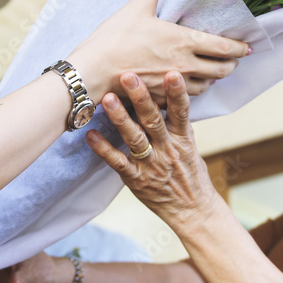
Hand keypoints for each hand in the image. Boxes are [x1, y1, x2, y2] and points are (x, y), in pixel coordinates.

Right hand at [70, 0, 250, 104]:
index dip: (240, 48)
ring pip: (205, 86)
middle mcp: (184, 66)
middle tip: (233, 59)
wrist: (92, 71)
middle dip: (231, 65)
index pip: (224, 48)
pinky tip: (187, 84)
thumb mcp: (138, 5)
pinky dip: (191, 91)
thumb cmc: (114, 37)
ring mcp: (172, 86)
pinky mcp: (160, 98)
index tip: (247, 46)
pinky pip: (184, 98)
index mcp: (184, 42)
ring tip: (212, 71)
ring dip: (212, 78)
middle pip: (221, 71)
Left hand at [86, 71, 224, 233]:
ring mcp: (151, 165)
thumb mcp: (189, 145)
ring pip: (135, 139)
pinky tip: (91, 135)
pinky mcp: (136, 179)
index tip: (171, 73)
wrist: (192, 209)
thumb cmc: (189, 173)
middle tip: (128, 76)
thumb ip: (177, 121)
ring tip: (107, 99)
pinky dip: (104, 150)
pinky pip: (118, 163)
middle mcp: (167, 149)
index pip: (181, 111)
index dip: (177, 92)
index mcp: (182, 138)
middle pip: (153, 120)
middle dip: (141, 97)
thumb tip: (170, 91)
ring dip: (120, 118)